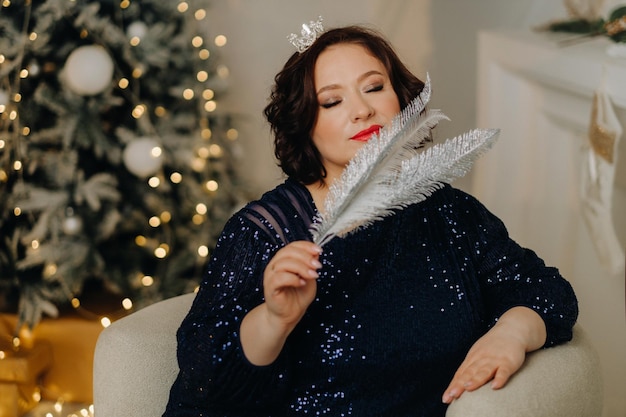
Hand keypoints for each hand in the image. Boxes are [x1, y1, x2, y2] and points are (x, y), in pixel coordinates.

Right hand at [240, 241, 321, 364]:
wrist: (289, 315)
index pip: (292, 246)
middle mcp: (275, 265)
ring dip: (301, 268)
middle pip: (288, 252)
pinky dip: (293, 278)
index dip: (306, 246)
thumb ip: (311, 265)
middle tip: (318, 266)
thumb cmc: (298, 296)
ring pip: (284, 263)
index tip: (319, 251)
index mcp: (283, 260)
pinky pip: (279, 278)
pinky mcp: (270, 287)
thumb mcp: (309, 277)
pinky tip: (301, 283)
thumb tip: (316, 253)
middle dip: (305, 257)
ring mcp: (270, 276)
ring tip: (312, 275)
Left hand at [442, 307, 545, 403]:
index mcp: (472, 359)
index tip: (446, 399)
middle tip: (452, 395)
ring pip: (484, 371)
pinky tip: (495, 387)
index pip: (460, 374)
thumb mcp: (478, 355)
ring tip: (468, 388)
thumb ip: (470, 370)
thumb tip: (458, 386)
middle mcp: (481, 359)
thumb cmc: (492, 346)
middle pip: (469, 374)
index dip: (453, 386)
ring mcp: (494, 360)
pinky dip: (500, 378)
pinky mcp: (508, 361)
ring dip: (476, 380)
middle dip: (460, 385)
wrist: (511, 330)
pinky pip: (503, 371)